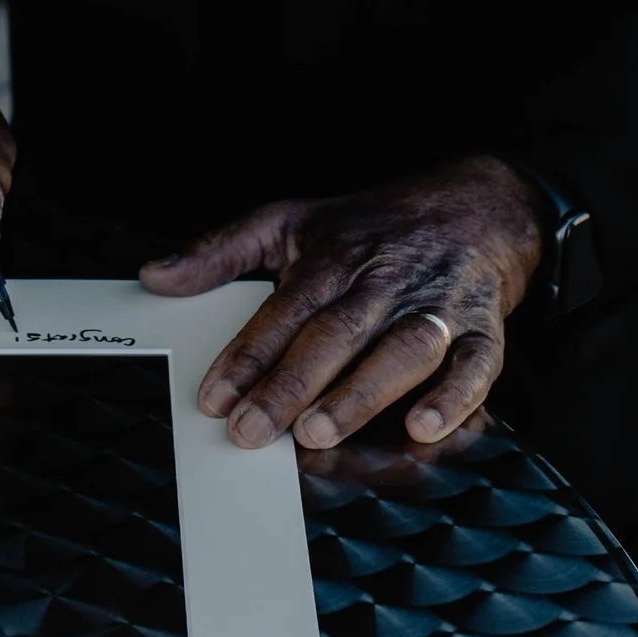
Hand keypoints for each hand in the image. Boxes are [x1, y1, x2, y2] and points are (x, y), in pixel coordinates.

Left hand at [141, 159, 545, 453]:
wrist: (476, 204)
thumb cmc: (372, 225)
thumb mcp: (292, 221)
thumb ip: (222, 251)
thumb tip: (154, 276)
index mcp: (334, 259)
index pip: (285, 310)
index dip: (248, 356)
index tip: (213, 398)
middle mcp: (383, 282)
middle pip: (335, 334)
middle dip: (292, 384)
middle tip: (253, 432)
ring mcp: (436, 306)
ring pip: (400, 350)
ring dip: (361, 392)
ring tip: (318, 431)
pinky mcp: (483, 329)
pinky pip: (476, 364)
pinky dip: (454, 395)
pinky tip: (423, 426)